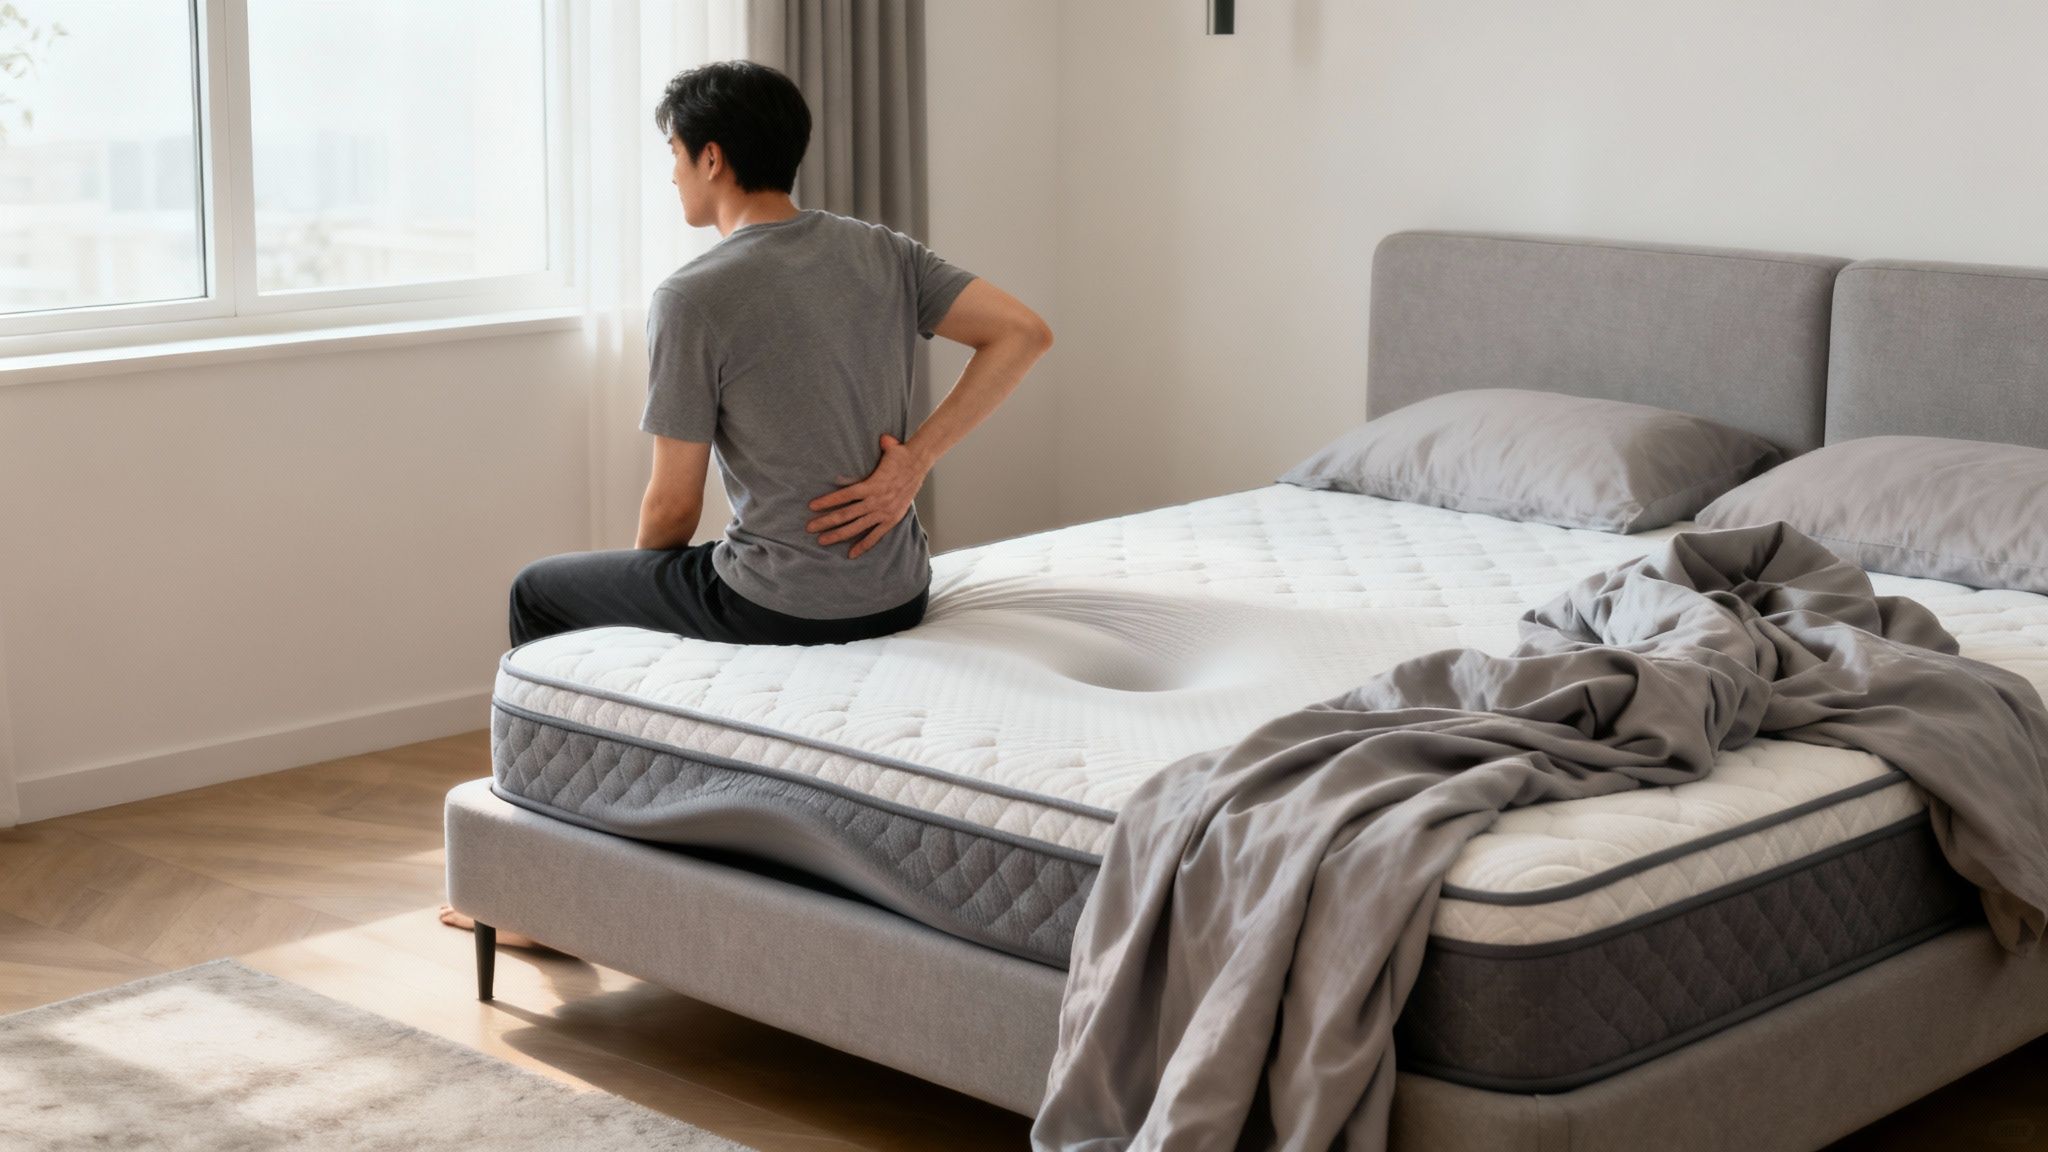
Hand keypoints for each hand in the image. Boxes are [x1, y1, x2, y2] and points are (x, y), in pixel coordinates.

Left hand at [806, 434, 928, 558]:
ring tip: (822, 540)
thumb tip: (882, 439)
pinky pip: (875, 535)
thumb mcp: (890, 447)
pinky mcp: (892, 519)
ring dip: (839, 534)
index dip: (828, 501)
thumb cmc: (901, 455)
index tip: (812, 507)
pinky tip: (851, 553)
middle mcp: (876, 501)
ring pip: (857, 527)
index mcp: (872, 485)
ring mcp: (883, 512)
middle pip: (846, 514)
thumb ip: (883, 444)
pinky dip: (863, 544)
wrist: (920, 464)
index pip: (845, 495)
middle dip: (826, 522)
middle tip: (810, 528)